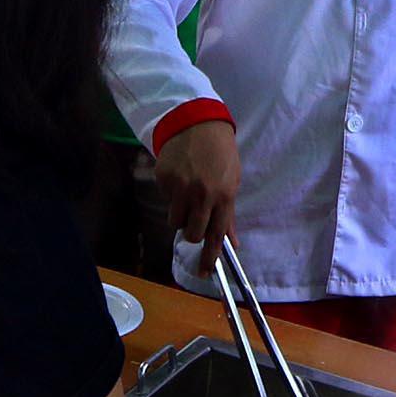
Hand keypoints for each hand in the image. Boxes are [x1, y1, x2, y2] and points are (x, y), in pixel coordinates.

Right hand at [154, 121, 240, 267]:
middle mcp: (201, 195)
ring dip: (180, 214)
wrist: (197, 123)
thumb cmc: (220, 153)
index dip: (209, 257)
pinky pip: (166, 199)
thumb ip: (228, 213)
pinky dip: (172, 194)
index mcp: (223, 196)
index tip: (205, 273)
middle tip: (193, 221)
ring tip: (187, 194)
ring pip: (175, 220)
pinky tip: (180, 176)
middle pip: (191, 234)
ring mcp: (180, 188)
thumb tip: (231, 242)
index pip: (216, 235)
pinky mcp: (164, 179)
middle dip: (192, 233)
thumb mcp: (232, 181)